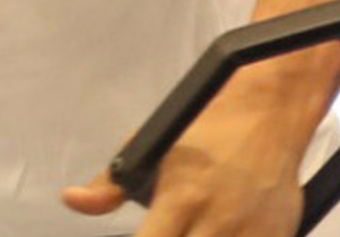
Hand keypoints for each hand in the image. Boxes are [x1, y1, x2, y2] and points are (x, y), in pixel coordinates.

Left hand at [62, 83, 308, 235]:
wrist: (268, 115)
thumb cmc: (203, 131)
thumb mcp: (149, 147)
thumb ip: (110, 184)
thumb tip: (71, 201)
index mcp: (181, 199)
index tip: (138, 235)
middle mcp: (216, 221)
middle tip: (162, 231)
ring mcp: (251, 234)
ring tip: (184, 230)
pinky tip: (211, 232)